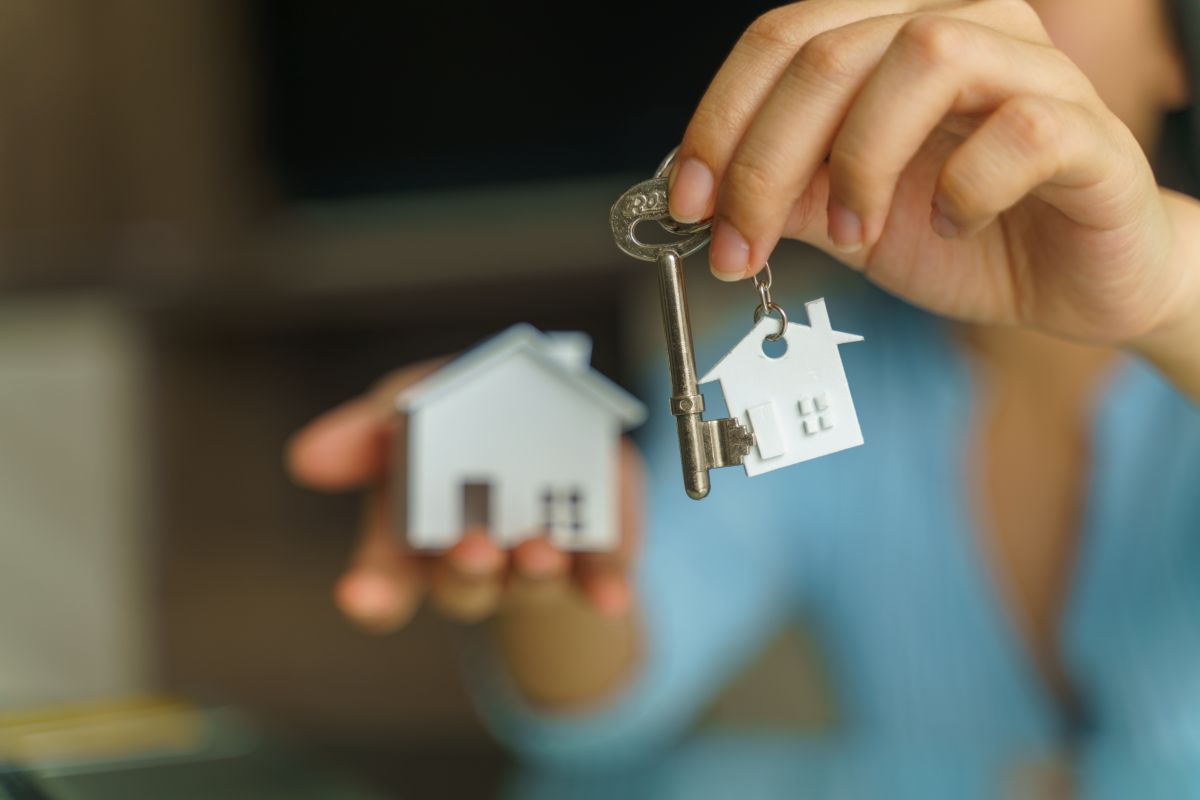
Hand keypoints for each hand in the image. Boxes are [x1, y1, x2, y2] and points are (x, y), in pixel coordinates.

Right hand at [286, 359, 643, 633]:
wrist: (548, 418)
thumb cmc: (463, 412)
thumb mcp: (412, 401)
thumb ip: (367, 428)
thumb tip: (306, 458)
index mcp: (415, 534)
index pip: (384, 581)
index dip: (373, 592)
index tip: (359, 595)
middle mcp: (472, 561)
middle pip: (461, 588)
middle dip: (466, 570)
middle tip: (470, 547)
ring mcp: (535, 564)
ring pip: (529, 584)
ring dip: (533, 570)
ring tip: (538, 549)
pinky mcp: (599, 554)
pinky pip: (604, 578)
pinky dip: (607, 584)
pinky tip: (612, 596)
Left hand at [668, 0, 1199, 347]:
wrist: (1071, 283)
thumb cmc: (967, 236)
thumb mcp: (846, 219)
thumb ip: (785, 196)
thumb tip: (706, 197)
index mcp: (892, 38)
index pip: (783, 40)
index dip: (720, 119)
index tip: (690, 201)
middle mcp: (962, 29)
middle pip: (832, 53)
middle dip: (765, 161)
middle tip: (744, 245)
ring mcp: (1031, 70)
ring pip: (924, 58)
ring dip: (861, 162)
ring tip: (852, 232)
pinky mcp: (1088, 131)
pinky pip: (1019, 129)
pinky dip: (964, 188)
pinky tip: (952, 227)